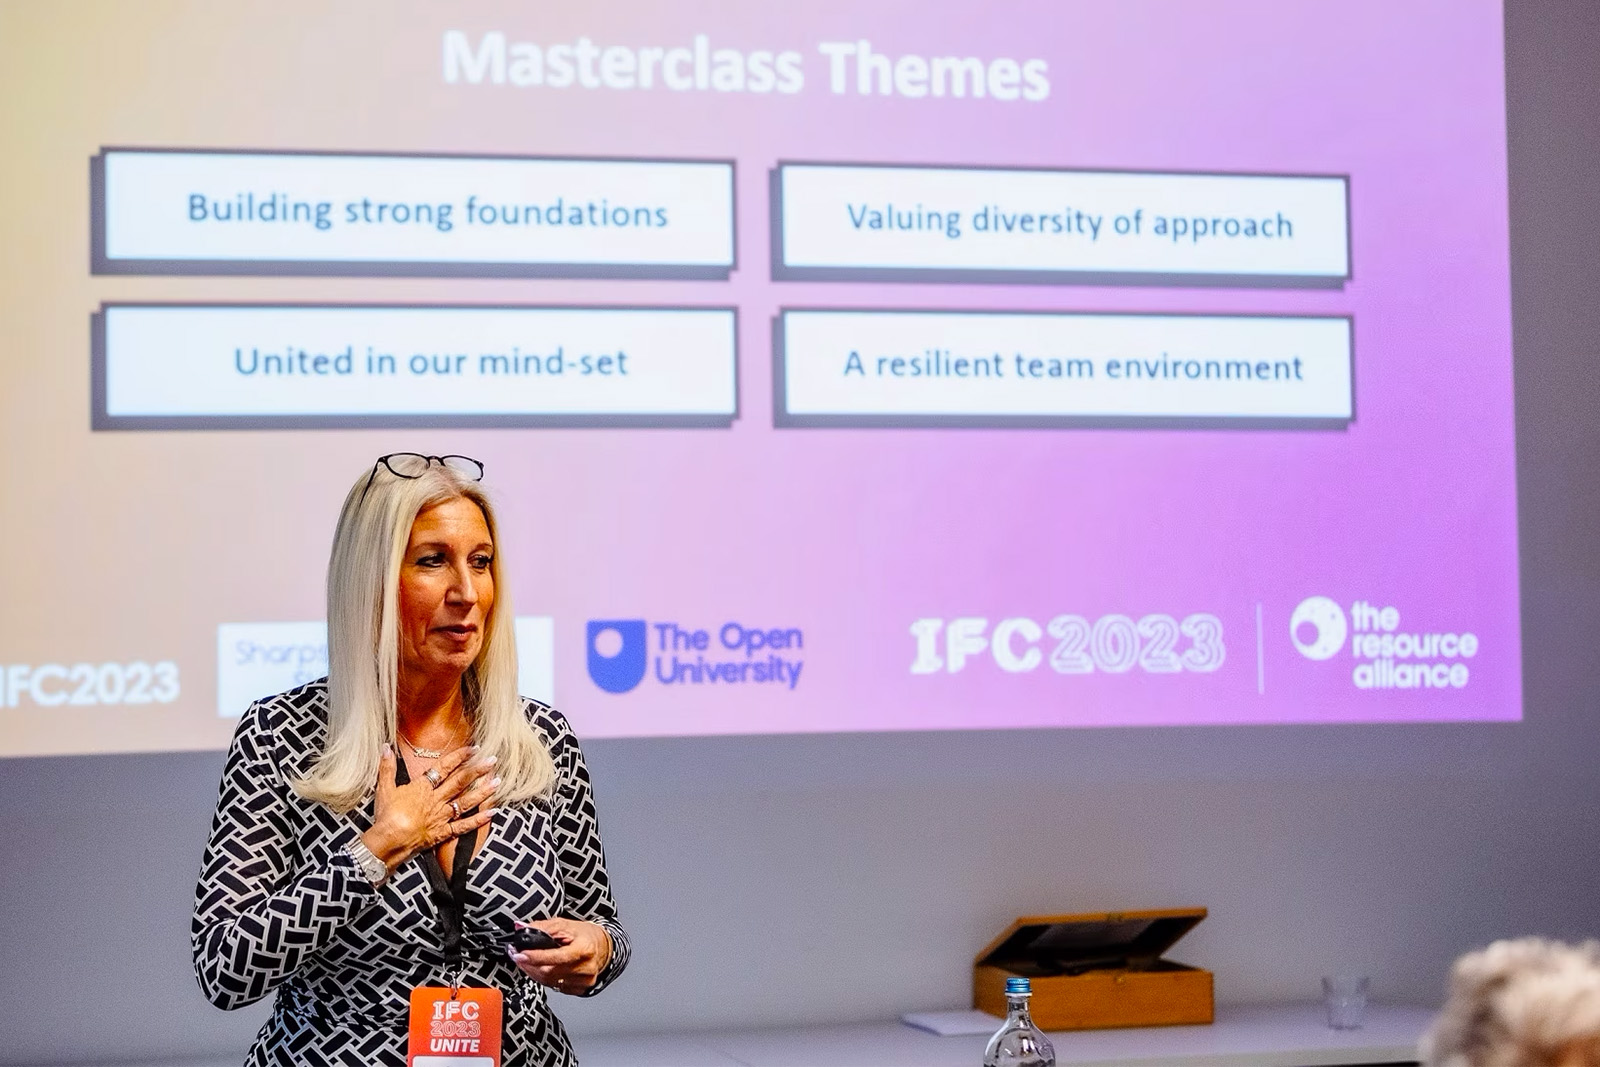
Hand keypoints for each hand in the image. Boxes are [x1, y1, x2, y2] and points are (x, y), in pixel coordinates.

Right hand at [362, 744, 497, 870]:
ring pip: (466, 801)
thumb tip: (385, 746)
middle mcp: (436, 800)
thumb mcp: (384, 788)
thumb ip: (387, 767)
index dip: (460, 757)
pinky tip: (492, 813)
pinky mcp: (443, 833)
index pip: (444, 768)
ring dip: (483, 791)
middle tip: (493, 759)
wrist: (388, 841)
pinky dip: (478, 820)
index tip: (474, 749)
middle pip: (460, 782)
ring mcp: (442, 816)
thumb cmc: (386, 815)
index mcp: (423, 787)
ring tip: (498, 782)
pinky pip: (464, 826)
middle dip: (478, 770)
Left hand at [506, 918, 613, 995]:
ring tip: (526, 961)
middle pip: (549, 972)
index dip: (536, 957)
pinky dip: (543, 979)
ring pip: (549, 982)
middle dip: (529, 965)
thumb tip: (521, 928)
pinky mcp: (580, 989)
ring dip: (533, 972)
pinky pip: (554, 987)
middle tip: (516, 955)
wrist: (603, 947)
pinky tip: (541, 969)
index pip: (557, 957)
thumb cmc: (584, 935)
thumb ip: (542, 927)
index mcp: (585, 949)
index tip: (519, 954)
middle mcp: (587, 967)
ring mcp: (584, 981)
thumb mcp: (565, 924)